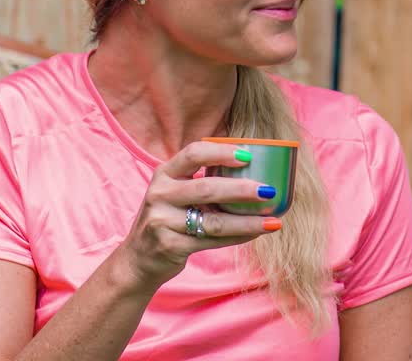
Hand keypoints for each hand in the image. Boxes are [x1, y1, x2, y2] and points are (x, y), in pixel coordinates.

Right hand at [114, 141, 280, 290]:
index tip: (248, 155)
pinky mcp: (170, 246)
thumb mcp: (174, 193)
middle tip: (269, 191)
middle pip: (207, 187)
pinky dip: (238, 237)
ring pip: (214, 220)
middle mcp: (160, 194)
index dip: (221, 152)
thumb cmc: (167, 219)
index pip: (193, 153)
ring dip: (247, 221)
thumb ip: (200, 180)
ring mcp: (162, 221)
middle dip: (242, 189)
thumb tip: (252, 169)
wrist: (138, 259)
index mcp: (164, 174)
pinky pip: (212, 240)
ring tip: (273, 221)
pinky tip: (256, 233)